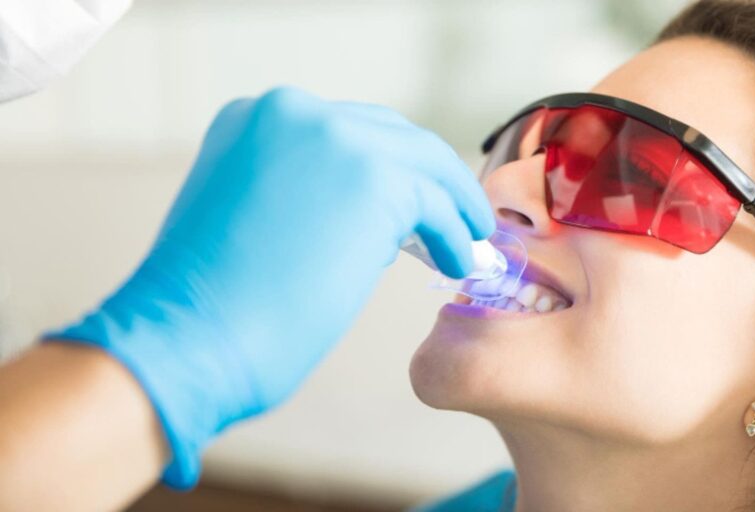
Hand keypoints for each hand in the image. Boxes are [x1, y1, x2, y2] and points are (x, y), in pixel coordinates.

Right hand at [45, 87, 494, 487]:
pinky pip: (436, 205)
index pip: (346, 132)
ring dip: (452, 202)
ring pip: (423, 163)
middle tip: (454, 212)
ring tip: (468, 237)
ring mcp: (335, 139)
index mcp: (254, 119)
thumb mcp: (245, 217)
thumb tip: (361, 213)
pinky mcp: (372, 180)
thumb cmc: (207, 306)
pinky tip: (458, 260)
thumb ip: (297, 195)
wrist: (186, 337)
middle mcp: (293, 113)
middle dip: (428, 178)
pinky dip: (455, 233)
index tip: (414, 198)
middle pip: (392, 136)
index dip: (387, 166)